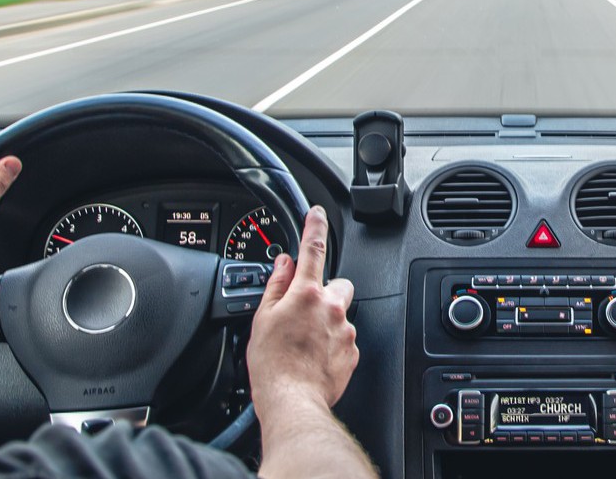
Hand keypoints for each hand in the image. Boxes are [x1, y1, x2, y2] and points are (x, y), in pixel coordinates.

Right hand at [247, 206, 358, 413]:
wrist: (292, 401)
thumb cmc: (272, 366)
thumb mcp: (262, 319)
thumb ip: (276, 286)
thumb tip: (284, 264)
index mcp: (306, 294)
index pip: (313, 249)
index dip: (315, 227)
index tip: (317, 214)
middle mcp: (331, 308)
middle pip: (337, 284)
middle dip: (325, 292)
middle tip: (304, 311)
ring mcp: (345, 330)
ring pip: (340, 314)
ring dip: (326, 322)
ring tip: (304, 343)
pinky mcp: (352, 352)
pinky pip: (344, 339)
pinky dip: (331, 344)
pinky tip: (313, 357)